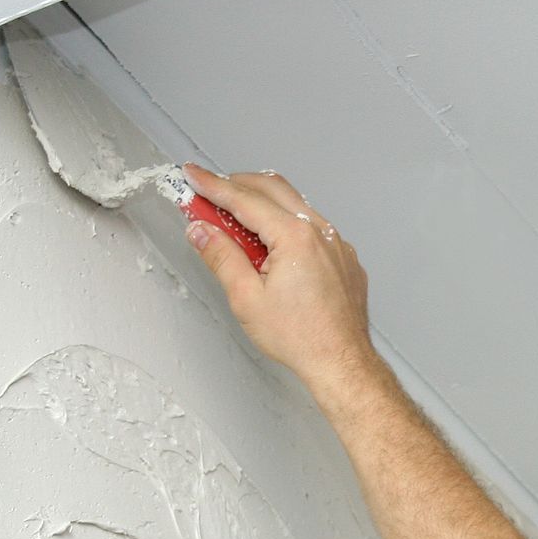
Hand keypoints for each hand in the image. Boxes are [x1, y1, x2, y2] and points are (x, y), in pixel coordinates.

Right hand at [182, 165, 373, 387]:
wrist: (341, 362)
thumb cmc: (301, 338)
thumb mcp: (247, 298)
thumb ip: (221, 257)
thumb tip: (201, 231)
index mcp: (294, 237)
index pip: (244, 199)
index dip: (213, 186)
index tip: (193, 176)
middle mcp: (320, 232)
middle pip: (272, 188)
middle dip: (237, 184)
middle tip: (210, 193)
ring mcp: (336, 243)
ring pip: (295, 205)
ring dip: (263, 203)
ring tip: (237, 221)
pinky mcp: (344, 257)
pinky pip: (313, 227)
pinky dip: (288, 224)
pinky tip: (273, 244)